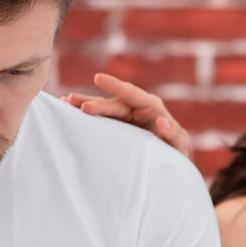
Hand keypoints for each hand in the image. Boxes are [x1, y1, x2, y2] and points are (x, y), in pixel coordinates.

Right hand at [62, 73, 190, 158]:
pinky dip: (84, 115)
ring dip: (84, 104)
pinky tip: (68, 110)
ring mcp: (123, 118)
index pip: (132, 93)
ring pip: (103, 108)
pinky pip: (99, 119)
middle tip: (77, 104)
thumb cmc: (176, 154)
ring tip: (66, 102)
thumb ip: (174, 134)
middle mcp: (135, 108)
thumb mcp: (179, 145)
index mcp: (151, 107)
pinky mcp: (115, 128)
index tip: (98, 78)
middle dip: (96, 103)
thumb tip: (163, 121)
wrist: (167, 168)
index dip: (116, 85)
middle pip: (113, 103)